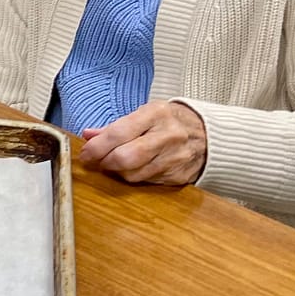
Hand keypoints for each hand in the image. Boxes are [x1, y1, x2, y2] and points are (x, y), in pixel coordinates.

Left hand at [78, 102, 207, 185]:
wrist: (209, 135)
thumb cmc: (169, 121)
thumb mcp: (145, 114)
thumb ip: (115, 126)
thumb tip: (88, 135)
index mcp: (156, 114)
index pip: (119, 133)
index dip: (97, 147)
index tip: (85, 154)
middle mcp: (168, 136)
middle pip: (126, 157)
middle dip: (105, 162)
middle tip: (97, 162)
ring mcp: (176, 157)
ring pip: (134, 174)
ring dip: (118, 172)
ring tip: (114, 164)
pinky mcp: (180, 175)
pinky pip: (147, 181)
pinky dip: (135, 177)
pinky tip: (134, 169)